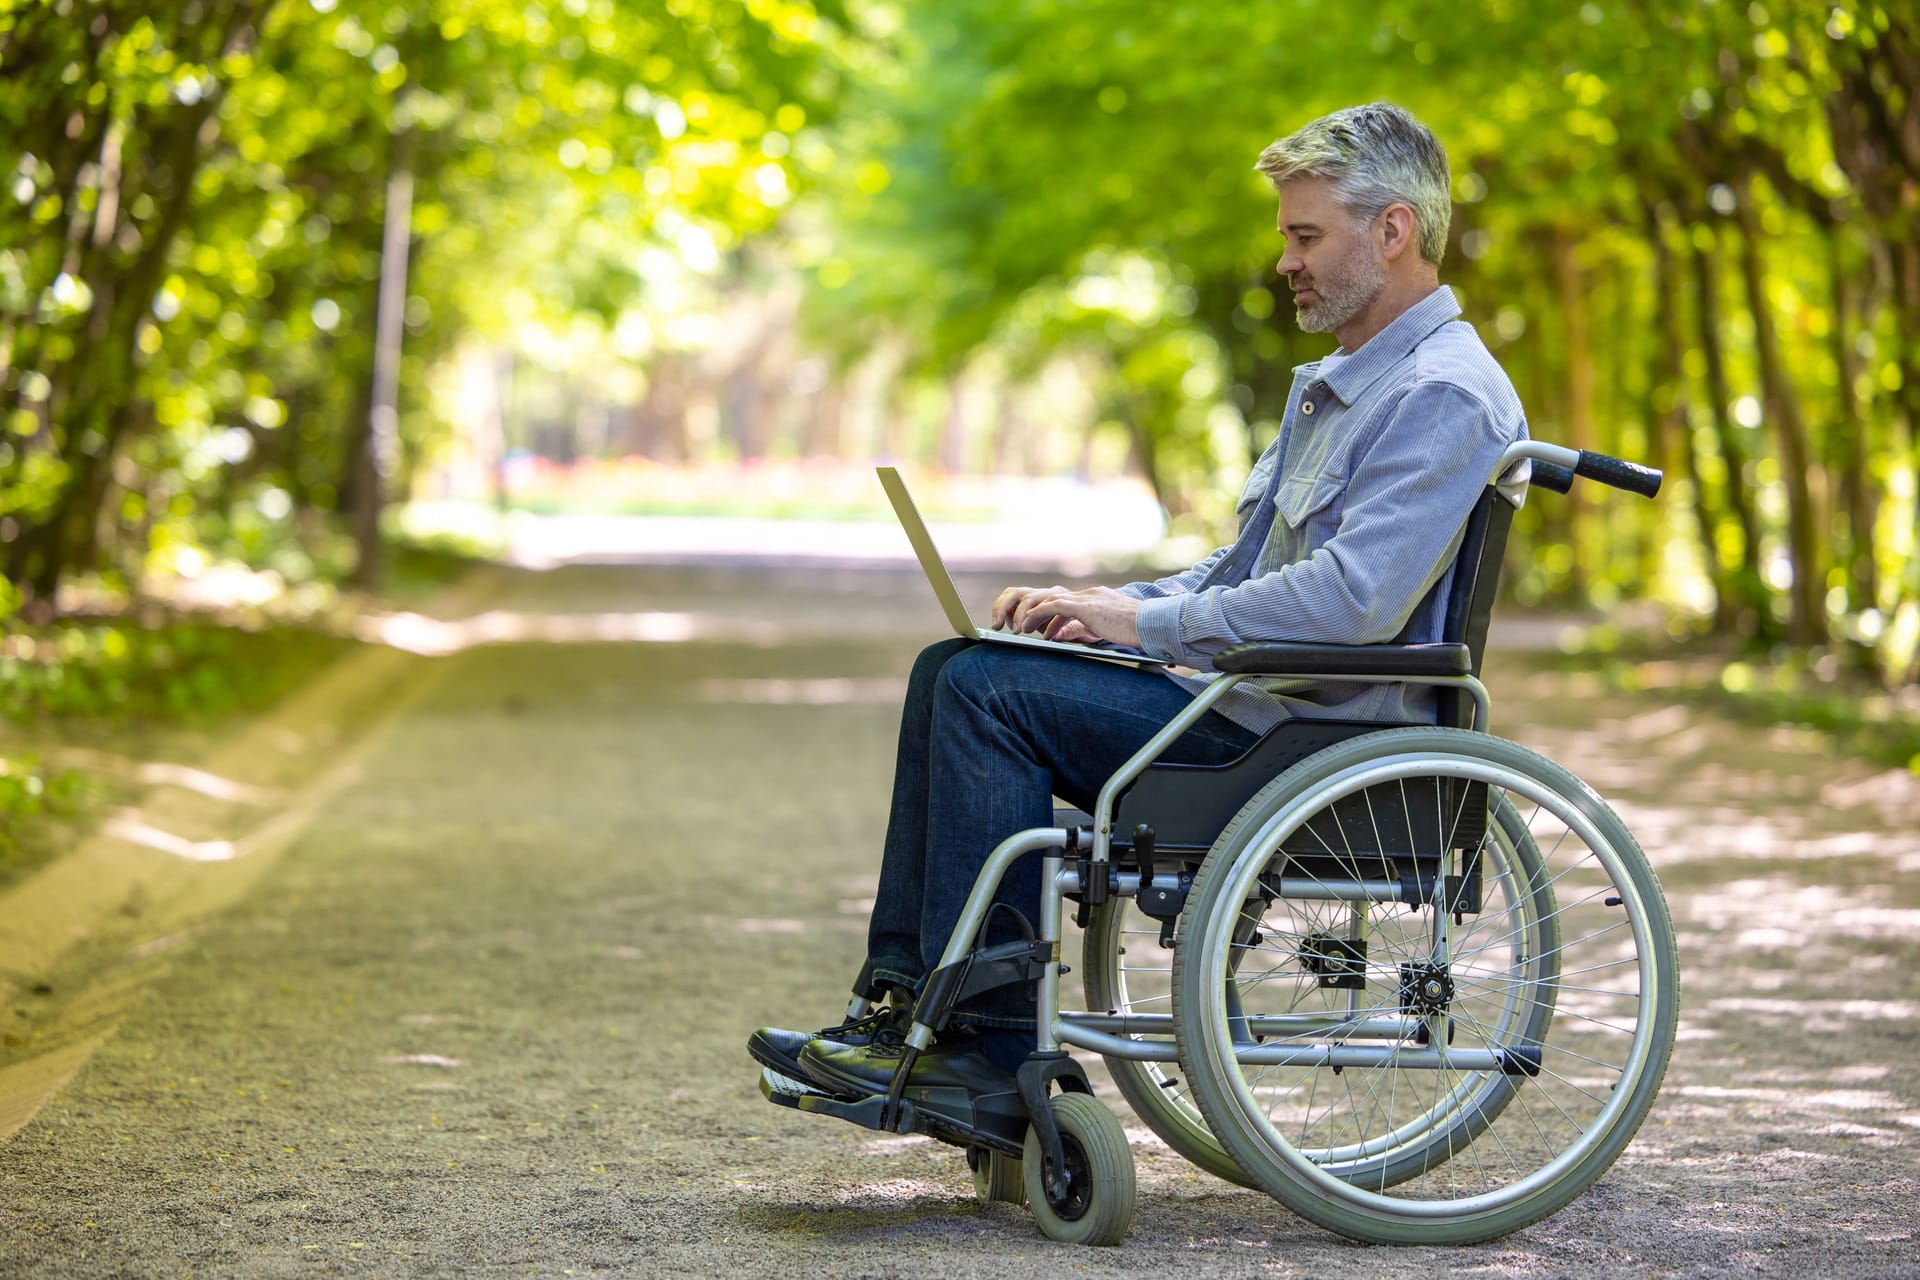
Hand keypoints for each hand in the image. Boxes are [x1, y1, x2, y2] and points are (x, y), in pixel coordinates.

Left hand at [992, 584, 1141, 648]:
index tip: (1018, 625)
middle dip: (1016, 606)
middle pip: (1038, 593)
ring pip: (1042, 597)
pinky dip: (1037, 616)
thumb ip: (1076, 629)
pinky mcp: (1085, 606)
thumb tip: (1054, 634)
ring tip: (1012, 628)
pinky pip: (1053, 606)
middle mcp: (1080, 595)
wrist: (1152, 624)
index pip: (1049, 598)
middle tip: (1004, 624)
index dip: (1029, 609)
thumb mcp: (1099, 630)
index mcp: (1084, 599)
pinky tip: (1026, 627)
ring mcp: (1082, 598)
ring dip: (1023, 612)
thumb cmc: (1131, 630)